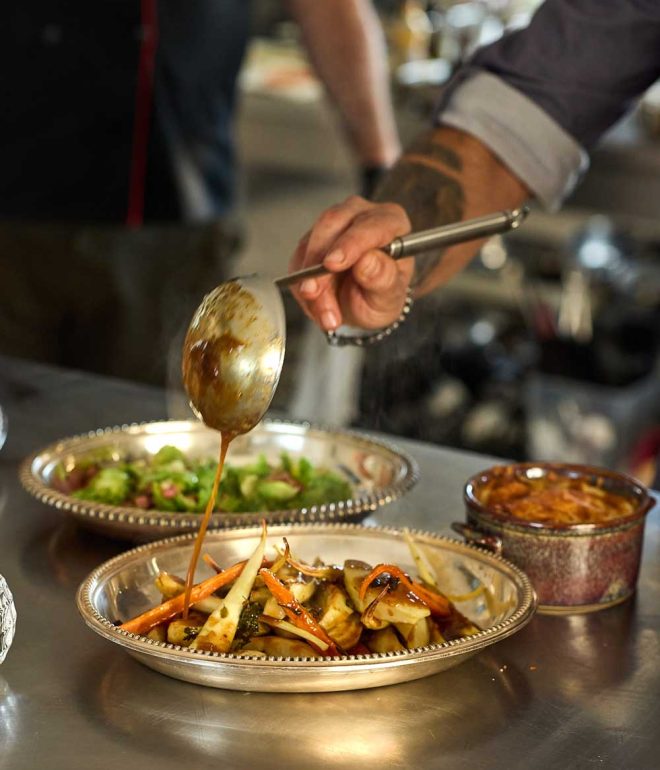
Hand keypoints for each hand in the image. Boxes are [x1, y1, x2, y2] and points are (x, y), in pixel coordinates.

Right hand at [289, 196, 413, 331]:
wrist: (364, 304)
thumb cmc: (383, 294)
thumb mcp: (390, 296)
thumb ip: (383, 279)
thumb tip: (367, 262)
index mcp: (391, 221)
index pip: (370, 226)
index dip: (349, 244)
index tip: (332, 264)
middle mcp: (361, 216)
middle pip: (331, 226)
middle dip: (319, 266)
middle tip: (315, 295)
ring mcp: (333, 226)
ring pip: (310, 244)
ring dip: (310, 282)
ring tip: (324, 313)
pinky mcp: (310, 240)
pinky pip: (298, 260)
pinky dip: (301, 286)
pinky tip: (316, 306)